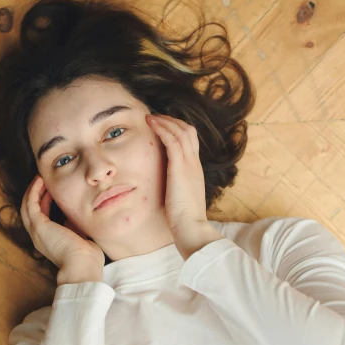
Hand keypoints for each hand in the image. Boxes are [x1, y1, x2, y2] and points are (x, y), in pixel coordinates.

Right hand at [20, 175, 104, 270]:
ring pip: (27, 206)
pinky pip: (31, 203)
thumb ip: (74, 227)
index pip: (42, 217)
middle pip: (30, 210)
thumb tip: (73, 217)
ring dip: (32, 190)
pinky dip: (34, 191)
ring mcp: (36, 231)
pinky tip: (40, 180)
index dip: (45, 202)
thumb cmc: (87, 257)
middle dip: (35, 194)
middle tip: (43, 180)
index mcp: (48, 240)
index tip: (52, 190)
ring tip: (40, 177)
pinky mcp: (38, 225)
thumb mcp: (79, 238)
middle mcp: (39, 236)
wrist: (83, 265)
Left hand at [146, 113, 213, 258]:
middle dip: (172, 121)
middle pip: (189, 131)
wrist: (191, 227)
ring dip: (165, 121)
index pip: (190, 142)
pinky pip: (172, 140)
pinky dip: (162, 129)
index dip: (177, 131)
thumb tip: (165, 188)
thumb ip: (175, 188)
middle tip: (156, 117)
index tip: (163, 127)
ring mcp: (189, 164)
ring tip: (150, 117)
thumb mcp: (180, 198)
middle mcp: (194, 164)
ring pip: (181, 131)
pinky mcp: (180, 167)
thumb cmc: (183, 219)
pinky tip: (150, 124)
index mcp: (194, 171)